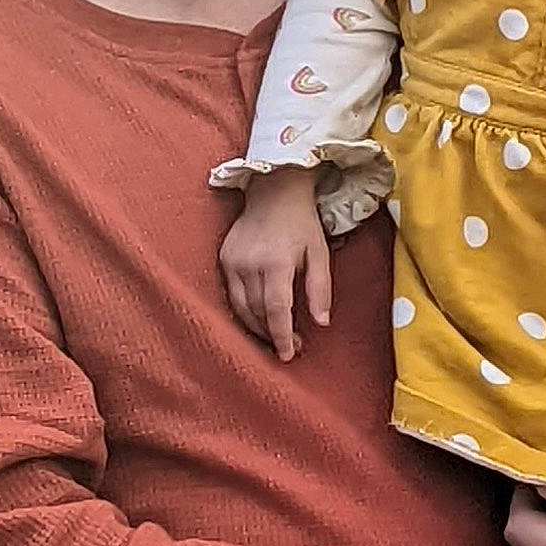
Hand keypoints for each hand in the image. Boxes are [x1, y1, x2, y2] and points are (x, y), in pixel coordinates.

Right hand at [219, 167, 331, 361]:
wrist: (274, 191)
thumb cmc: (301, 223)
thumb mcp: (320, 252)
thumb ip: (320, 288)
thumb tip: (321, 323)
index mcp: (276, 261)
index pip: (276, 309)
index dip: (282, 336)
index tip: (289, 355)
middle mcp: (250, 263)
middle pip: (257, 312)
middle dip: (272, 335)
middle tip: (290, 347)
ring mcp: (233, 261)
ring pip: (240, 308)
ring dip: (256, 328)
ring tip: (274, 338)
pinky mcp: (224, 259)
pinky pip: (232, 295)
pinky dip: (243, 311)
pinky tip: (258, 319)